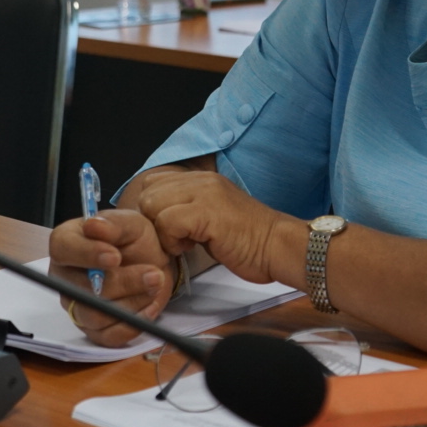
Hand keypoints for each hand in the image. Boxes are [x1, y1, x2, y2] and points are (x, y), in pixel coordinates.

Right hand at [48, 209, 173, 347]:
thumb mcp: (131, 223)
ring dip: (132, 302)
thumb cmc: (135, 240)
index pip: (63, 250)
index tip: (115, 257)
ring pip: (96, 315)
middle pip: (81, 289)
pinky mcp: (94, 330)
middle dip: (123, 282)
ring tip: (155, 286)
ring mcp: (77, 306)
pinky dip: (133, 324)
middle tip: (153, 274)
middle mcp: (64, 278)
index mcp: (66, 244)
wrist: (153, 263)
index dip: (87, 255)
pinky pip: (108, 336)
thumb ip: (113, 224)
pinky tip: (150, 306)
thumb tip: (93, 226)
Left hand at [134, 168, 295, 285]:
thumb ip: (188, 208)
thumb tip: (158, 217)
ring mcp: (205, 193)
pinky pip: (167, 222)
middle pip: (149, 192)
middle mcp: (202, 180)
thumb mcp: (214, 216)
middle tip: (178, 237)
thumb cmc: (249, 240)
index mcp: (203, 179)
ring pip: (153, 205)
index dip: (155, 208)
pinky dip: (172, 240)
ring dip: (163, 231)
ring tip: (186, 242)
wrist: (278, 247)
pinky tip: (192, 246)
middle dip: (154, 220)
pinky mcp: (207, 212)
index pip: (154, 181)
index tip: (170, 229)